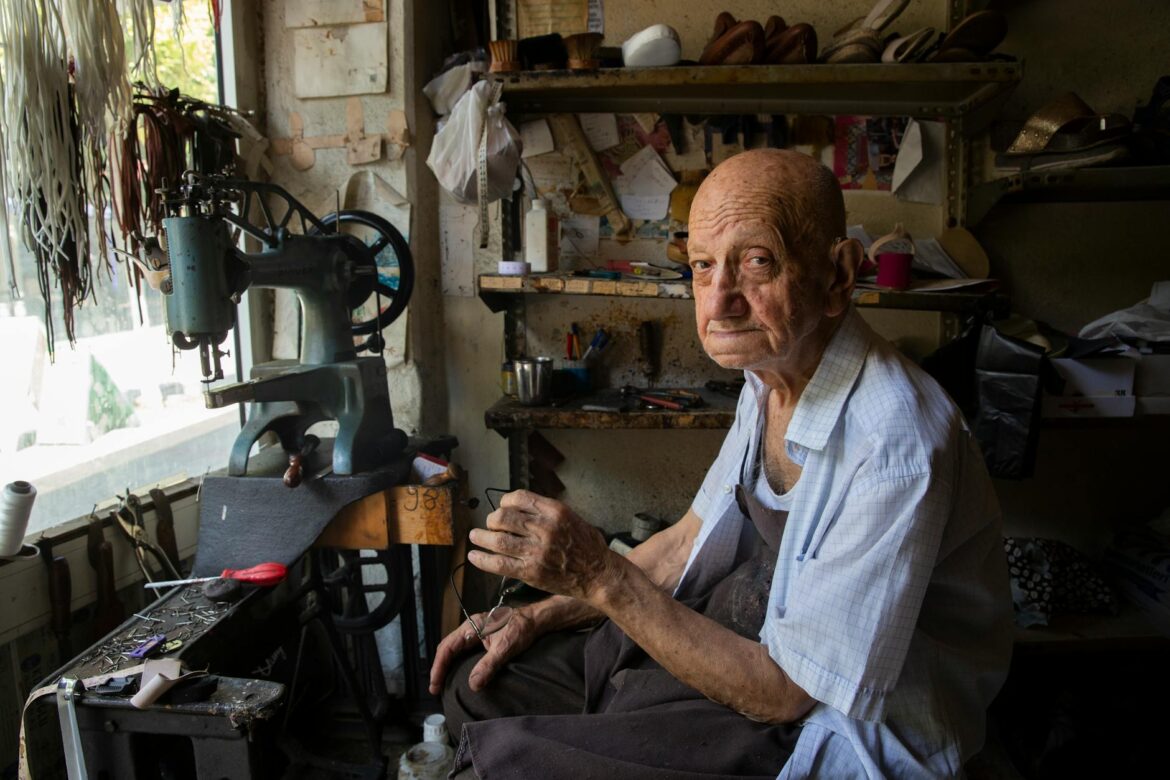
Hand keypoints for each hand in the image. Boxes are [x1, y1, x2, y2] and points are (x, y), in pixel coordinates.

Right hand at [428, 604, 539, 693]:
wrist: (536, 620)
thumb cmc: (522, 629)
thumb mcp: (505, 648)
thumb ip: (489, 665)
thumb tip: (473, 684)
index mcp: (471, 627)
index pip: (447, 648)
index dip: (438, 667)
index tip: (435, 684)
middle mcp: (470, 629)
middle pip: (447, 649)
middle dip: (439, 668)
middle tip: (435, 688)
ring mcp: (476, 633)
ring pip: (455, 650)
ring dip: (447, 666)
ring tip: (442, 684)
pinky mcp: (483, 639)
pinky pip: (464, 652)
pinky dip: (457, 663)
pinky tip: (457, 674)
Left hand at [468, 490, 618, 602]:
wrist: (598, 574)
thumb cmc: (588, 546)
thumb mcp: (572, 517)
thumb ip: (546, 512)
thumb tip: (520, 508)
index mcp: (555, 511)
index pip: (519, 497)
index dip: (505, 501)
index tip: (502, 507)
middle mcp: (544, 528)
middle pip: (504, 517)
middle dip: (492, 520)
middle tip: (490, 524)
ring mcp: (536, 551)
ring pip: (498, 540)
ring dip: (481, 537)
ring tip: (475, 536)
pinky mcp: (531, 572)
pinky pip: (499, 564)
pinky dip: (483, 559)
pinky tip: (474, 555)